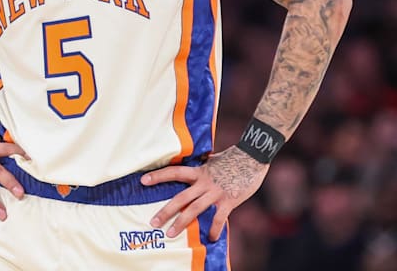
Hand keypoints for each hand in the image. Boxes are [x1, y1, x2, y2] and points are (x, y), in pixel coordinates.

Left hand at [140, 146, 269, 240]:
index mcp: (199, 171)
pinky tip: (211, 238)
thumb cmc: (234, 158)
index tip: (143, 181)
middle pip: (180, 198)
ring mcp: (216, 192)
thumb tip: (193, 168)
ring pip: (194, 210)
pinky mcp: (228, 200)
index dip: (158, 176)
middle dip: (165, 211)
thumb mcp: (213, 161)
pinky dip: (214, 230)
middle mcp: (204, 182)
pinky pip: (218, 219)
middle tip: (153, 222)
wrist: (253, 156)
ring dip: (181, 223)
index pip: (174, 172)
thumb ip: (202, 168)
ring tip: (170, 234)